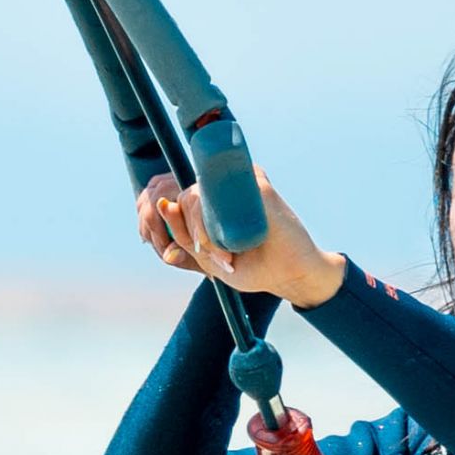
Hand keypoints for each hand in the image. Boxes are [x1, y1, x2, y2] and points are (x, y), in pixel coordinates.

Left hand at [133, 169, 348, 308]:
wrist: (293, 273)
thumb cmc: (252, 266)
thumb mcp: (209, 259)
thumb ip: (185, 241)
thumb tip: (162, 216)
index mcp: (212, 200)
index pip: (177, 202)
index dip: (172, 228)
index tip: (188, 254)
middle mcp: (225, 186)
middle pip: (183, 199)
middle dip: (190, 235)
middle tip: (219, 261)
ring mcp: (242, 181)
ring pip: (196, 197)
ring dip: (201, 234)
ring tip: (225, 259)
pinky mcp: (257, 185)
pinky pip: (220, 198)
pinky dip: (214, 229)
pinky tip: (228, 251)